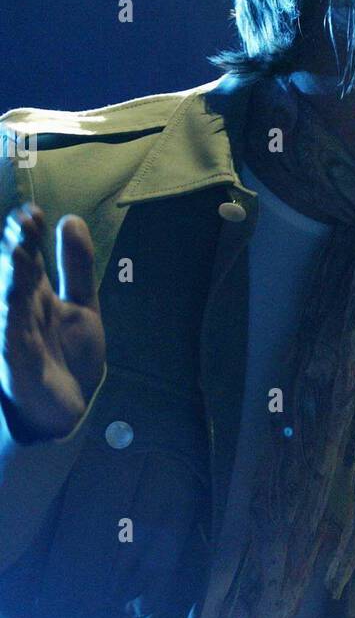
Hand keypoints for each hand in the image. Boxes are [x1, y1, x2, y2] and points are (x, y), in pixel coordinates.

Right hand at [0, 203, 105, 438]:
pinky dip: (11, 319)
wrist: (74, 406)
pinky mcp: (18, 362)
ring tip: (15, 251)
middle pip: (15, 273)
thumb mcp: (82, 305)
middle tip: (22, 221)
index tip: (34, 212)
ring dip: (10, 276)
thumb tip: (70, 219)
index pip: (27, 255)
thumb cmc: (69, 354)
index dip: (29, 234)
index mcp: (36, 292)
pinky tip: (12, 300)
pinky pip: (12, 339)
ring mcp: (17, 334)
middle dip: (16, 246)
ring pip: (9, 301)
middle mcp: (21, 309)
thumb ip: (77, 266)